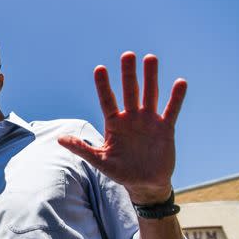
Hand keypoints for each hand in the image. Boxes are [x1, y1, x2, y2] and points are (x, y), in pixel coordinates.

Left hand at [58, 52, 186, 203]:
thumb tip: (59, 139)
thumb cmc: (120, 171)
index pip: (107, 100)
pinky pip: (171, 110)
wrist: (144, 183)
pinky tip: (179, 82)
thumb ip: (82, 148)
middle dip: (128, 74)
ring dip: (150, 77)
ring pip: (149, 95)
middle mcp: (130, 118)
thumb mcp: (99, 160)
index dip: (103, 85)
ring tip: (150, 58)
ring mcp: (148, 121)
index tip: (100, 68)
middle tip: (127, 55)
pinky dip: (175, 98)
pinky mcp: (165, 128)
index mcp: (113, 124)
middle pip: (129, 92)